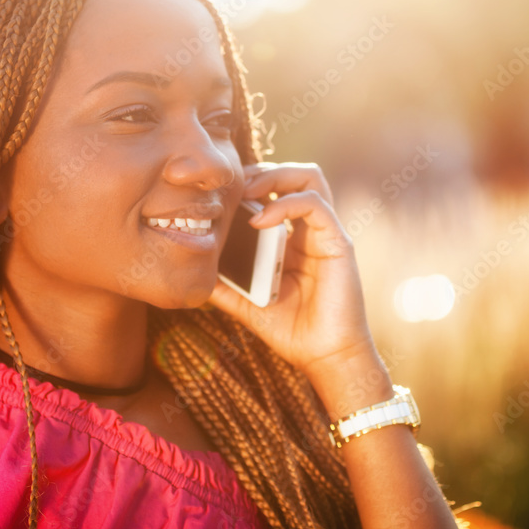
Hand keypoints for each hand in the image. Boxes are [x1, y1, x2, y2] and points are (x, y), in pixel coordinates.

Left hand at [207, 162, 375, 377]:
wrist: (324, 357)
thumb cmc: (291, 331)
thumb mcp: (246, 303)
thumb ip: (224, 284)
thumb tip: (191, 272)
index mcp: (293, 238)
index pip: (277, 190)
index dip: (250, 182)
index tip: (221, 192)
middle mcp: (312, 230)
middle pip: (294, 175)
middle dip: (261, 171)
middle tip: (231, 184)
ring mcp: (326, 233)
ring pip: (310, 178)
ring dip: (276, 175)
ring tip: (247, 190)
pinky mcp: (338, 242)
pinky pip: (315, 205)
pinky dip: (284, 204)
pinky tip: (259, 219)